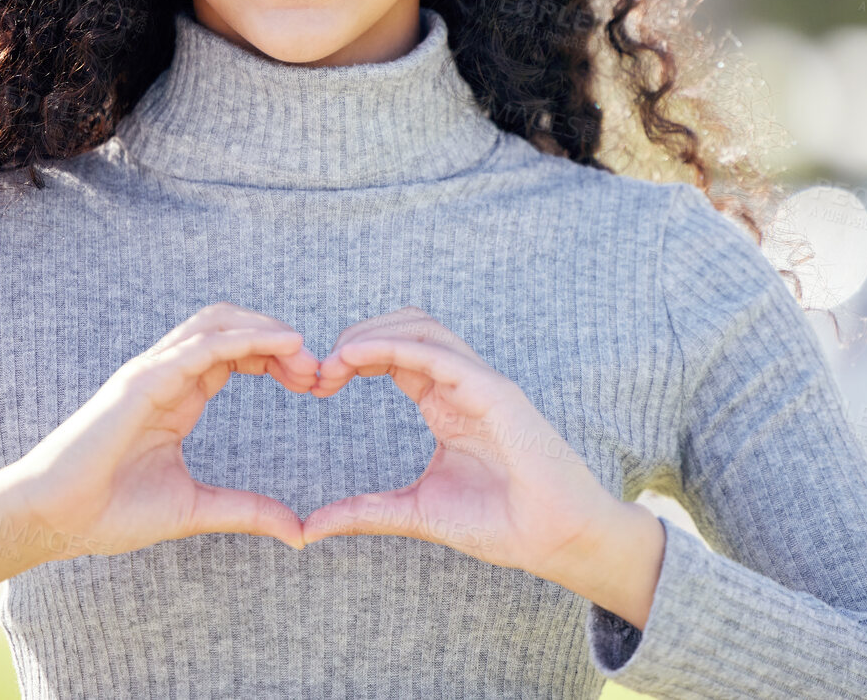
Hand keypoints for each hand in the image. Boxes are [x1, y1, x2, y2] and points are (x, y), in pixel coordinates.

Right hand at [0, 301, 320, 559]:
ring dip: (267, 329)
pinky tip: (280, 346)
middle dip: (279, 337)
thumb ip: (246, 511)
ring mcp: (152, 373)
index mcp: (179, 395)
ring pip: (217, 322)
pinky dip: (245, 337)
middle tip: (317, 370)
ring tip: (305, 356)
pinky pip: (200, 345)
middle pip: (231, 325)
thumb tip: (299, 531)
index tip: (314, 383)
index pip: (237, 351)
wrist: (52, 520)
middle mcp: (167, 375)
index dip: (278, 357)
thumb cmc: (108, 512)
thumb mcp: (195, 509)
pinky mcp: (141, 381)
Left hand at [300, 307, 650, 598]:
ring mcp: (479, 382)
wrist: (555, 540)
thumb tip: (310, 526)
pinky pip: (438, 353)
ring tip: (333, 361)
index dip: (352, 358)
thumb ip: (365, 512)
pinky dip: (392, 346)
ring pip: (420, 327)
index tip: (316, 385)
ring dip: (370, 334)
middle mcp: (461, 384)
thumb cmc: (500, 524)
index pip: (394, 354)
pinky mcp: (494, 391)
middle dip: (356, 337)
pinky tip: (355, 358)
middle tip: (318, 372)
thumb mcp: (415, 513)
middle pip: (404, 327)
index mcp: (444, 403)